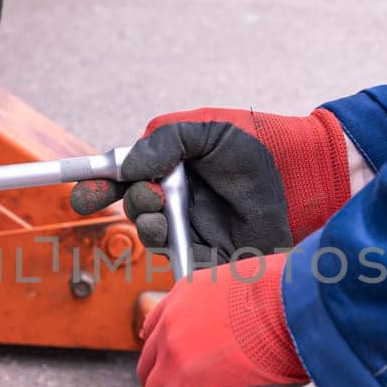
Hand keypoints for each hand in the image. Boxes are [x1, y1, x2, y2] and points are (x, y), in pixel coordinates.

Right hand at [71, 107, 352, 260]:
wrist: (303, 178)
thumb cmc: (260, 147)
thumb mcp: (209, 131)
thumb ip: (165, 141)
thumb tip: (128, 166)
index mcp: (174, 167)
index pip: (126, 177)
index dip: (100, 185)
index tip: (83, 192)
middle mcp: (180, 198)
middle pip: (132, 206)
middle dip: (120, 200)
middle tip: (130, 194)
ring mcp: (194, 227)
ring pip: (150, 232)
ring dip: (143, 219)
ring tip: (157, 208)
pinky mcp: (210, 254)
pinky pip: (176, 255)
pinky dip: (167, 242)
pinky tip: (171, 227)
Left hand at [137, 252, 307, 386]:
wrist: (301, 303)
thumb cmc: (298, 297)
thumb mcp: (257, 294)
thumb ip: (242, 314)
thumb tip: (262, 335)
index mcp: (187, 294)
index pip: (159, 332)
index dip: (163, 362)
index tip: (168, 381)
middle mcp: (171, 324)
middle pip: (153, 372)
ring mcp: (174, 360)